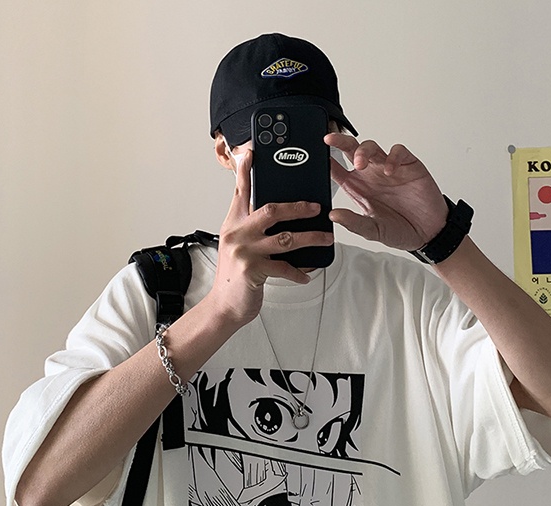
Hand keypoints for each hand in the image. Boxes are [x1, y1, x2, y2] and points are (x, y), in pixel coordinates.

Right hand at [208, 149, 333, 326]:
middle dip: (297, 207)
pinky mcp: (253, 271)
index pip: (241, 191)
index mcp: (233, 223)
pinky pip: (284, 267)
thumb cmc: (235, 277)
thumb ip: (250, 227)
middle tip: (317, 207)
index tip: (253, 152)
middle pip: (270, 209)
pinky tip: (307, 274)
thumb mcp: (237, 246)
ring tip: (326, 238)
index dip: (246, 171)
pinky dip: (299, 271)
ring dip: (310, 238)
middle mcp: (237, 233)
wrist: (224, 306)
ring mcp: (245, 252)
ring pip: (285, 239)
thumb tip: (273, 213)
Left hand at [324, 132, 448, 250]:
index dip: (326, 160)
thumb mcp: (372, 230)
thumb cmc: (399, 230)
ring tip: (361, 163)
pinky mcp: (407, 165)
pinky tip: (389, 170)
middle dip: (340, 142)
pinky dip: (392, 157)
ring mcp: (388, 168)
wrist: (428, 233)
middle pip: (351, 150)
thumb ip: (353, 222)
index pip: (337, 170)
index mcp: (358, 188)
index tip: (316, 155)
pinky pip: (398, 152)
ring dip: (363, 151)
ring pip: (372, 147)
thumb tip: (333, 215)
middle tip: (330, 141)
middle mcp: (370, 175)